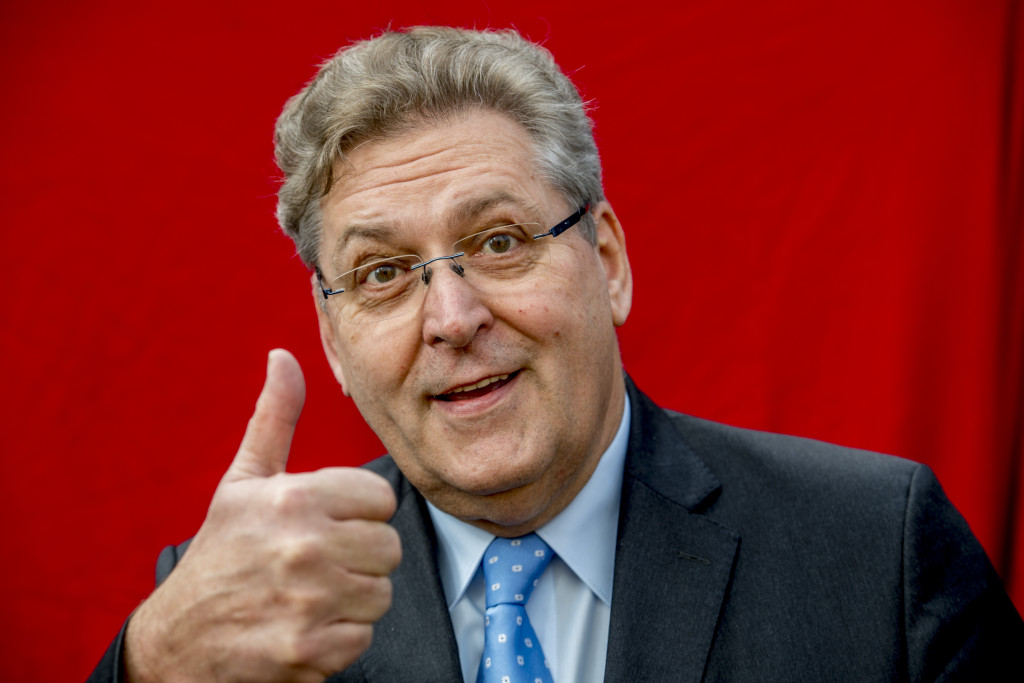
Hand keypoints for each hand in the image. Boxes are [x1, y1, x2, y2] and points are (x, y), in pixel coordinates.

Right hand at [124, 349, 400, 682]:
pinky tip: (304, 625)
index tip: (327, 523)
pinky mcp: (309, 649)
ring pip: (380, 593)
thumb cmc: (220, 553)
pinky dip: (338, 638)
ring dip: (351, 599)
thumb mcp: (243, 480)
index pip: (381, 498)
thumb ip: (275, 418)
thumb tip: (283, 356)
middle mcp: (304, 545)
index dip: (358, 513)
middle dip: (359, 557)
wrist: (178, 639)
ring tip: (310, 593)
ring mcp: (307, 600)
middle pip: (388, 547)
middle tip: (317, 562)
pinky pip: (363, 636)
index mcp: (295, 497)